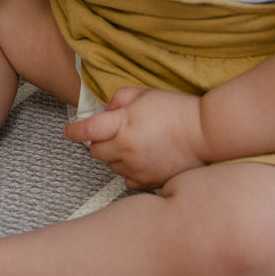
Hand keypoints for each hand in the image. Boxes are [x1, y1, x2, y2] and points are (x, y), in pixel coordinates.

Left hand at [63, 86, 205, 189]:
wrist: (205, 134)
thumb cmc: (178, 110)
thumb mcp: (146, 94)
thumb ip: (120, 99)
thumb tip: (106, 111)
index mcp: (123, 124)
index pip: (87, 130)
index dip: (74, 131)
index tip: (69, 131)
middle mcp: (126, 149)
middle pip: (95, 152)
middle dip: (99, 142)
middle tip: (114, 134)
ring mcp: (137, 168)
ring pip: (111, 166)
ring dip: (115, 157)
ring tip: (136, 145)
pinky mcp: (149, 182)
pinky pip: (127, 181)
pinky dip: (130, 172)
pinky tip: (143, 161)